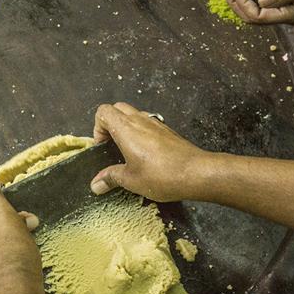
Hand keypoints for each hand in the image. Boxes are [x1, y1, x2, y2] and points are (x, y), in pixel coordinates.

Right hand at [91, 102, 209, 201]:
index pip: (103, 112)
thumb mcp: (131, 180)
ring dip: (126, 127)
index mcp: (126, 128)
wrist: (197, 173)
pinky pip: (149, 123)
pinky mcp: (168, 130)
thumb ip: (110, 178)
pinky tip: (146, 153)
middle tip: (112, 145)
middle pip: (117, 108)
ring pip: (134, 114)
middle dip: (110, 124)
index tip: (102, 146)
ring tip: (128, 150)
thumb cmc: (163, 175)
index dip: (98, 128)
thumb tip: (96, 184)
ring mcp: (156, 123)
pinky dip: (142, 132)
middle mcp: (140, 120)